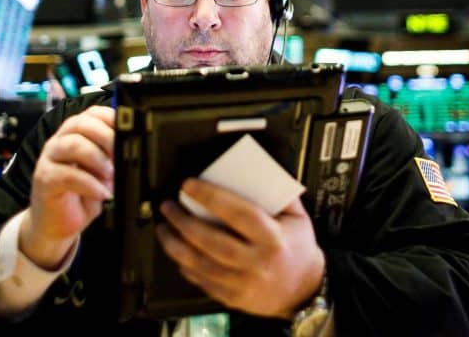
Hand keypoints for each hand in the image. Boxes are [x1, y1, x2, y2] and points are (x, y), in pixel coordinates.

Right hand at [19, 105, 114, 268]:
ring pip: (73, 144)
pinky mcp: (45, 178)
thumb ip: (113, 159)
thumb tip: (135, 152)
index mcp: (76, 133)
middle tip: (121, 155)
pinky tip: (101, 193)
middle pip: (81, 123)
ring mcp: (50, 158)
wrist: (57, 224)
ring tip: (110, 175)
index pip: (93, 113)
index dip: (112, 119)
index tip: (129, 133)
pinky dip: (89, 183)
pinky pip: (67, 174)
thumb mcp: (103, 174)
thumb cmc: (82, 195)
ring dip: (97, 158)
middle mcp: (60, 140)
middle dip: (107, 137)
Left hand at [156, 179, 324, 318]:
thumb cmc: (298, 250)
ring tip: (164, 228)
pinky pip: (202, 281)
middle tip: (169, 206)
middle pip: (211, 240)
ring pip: (200, 264)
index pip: (238, 214)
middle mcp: (257, 262)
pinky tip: (177, 251)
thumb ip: (280, 195)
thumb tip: (256, 171)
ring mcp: (243, 283)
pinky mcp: (233, 298)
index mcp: (273, 238)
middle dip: (183, 221)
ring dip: (175, 244)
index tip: (190, 185)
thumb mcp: (298, 218)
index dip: (211, 197)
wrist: (304, 290)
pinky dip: (185, 265)